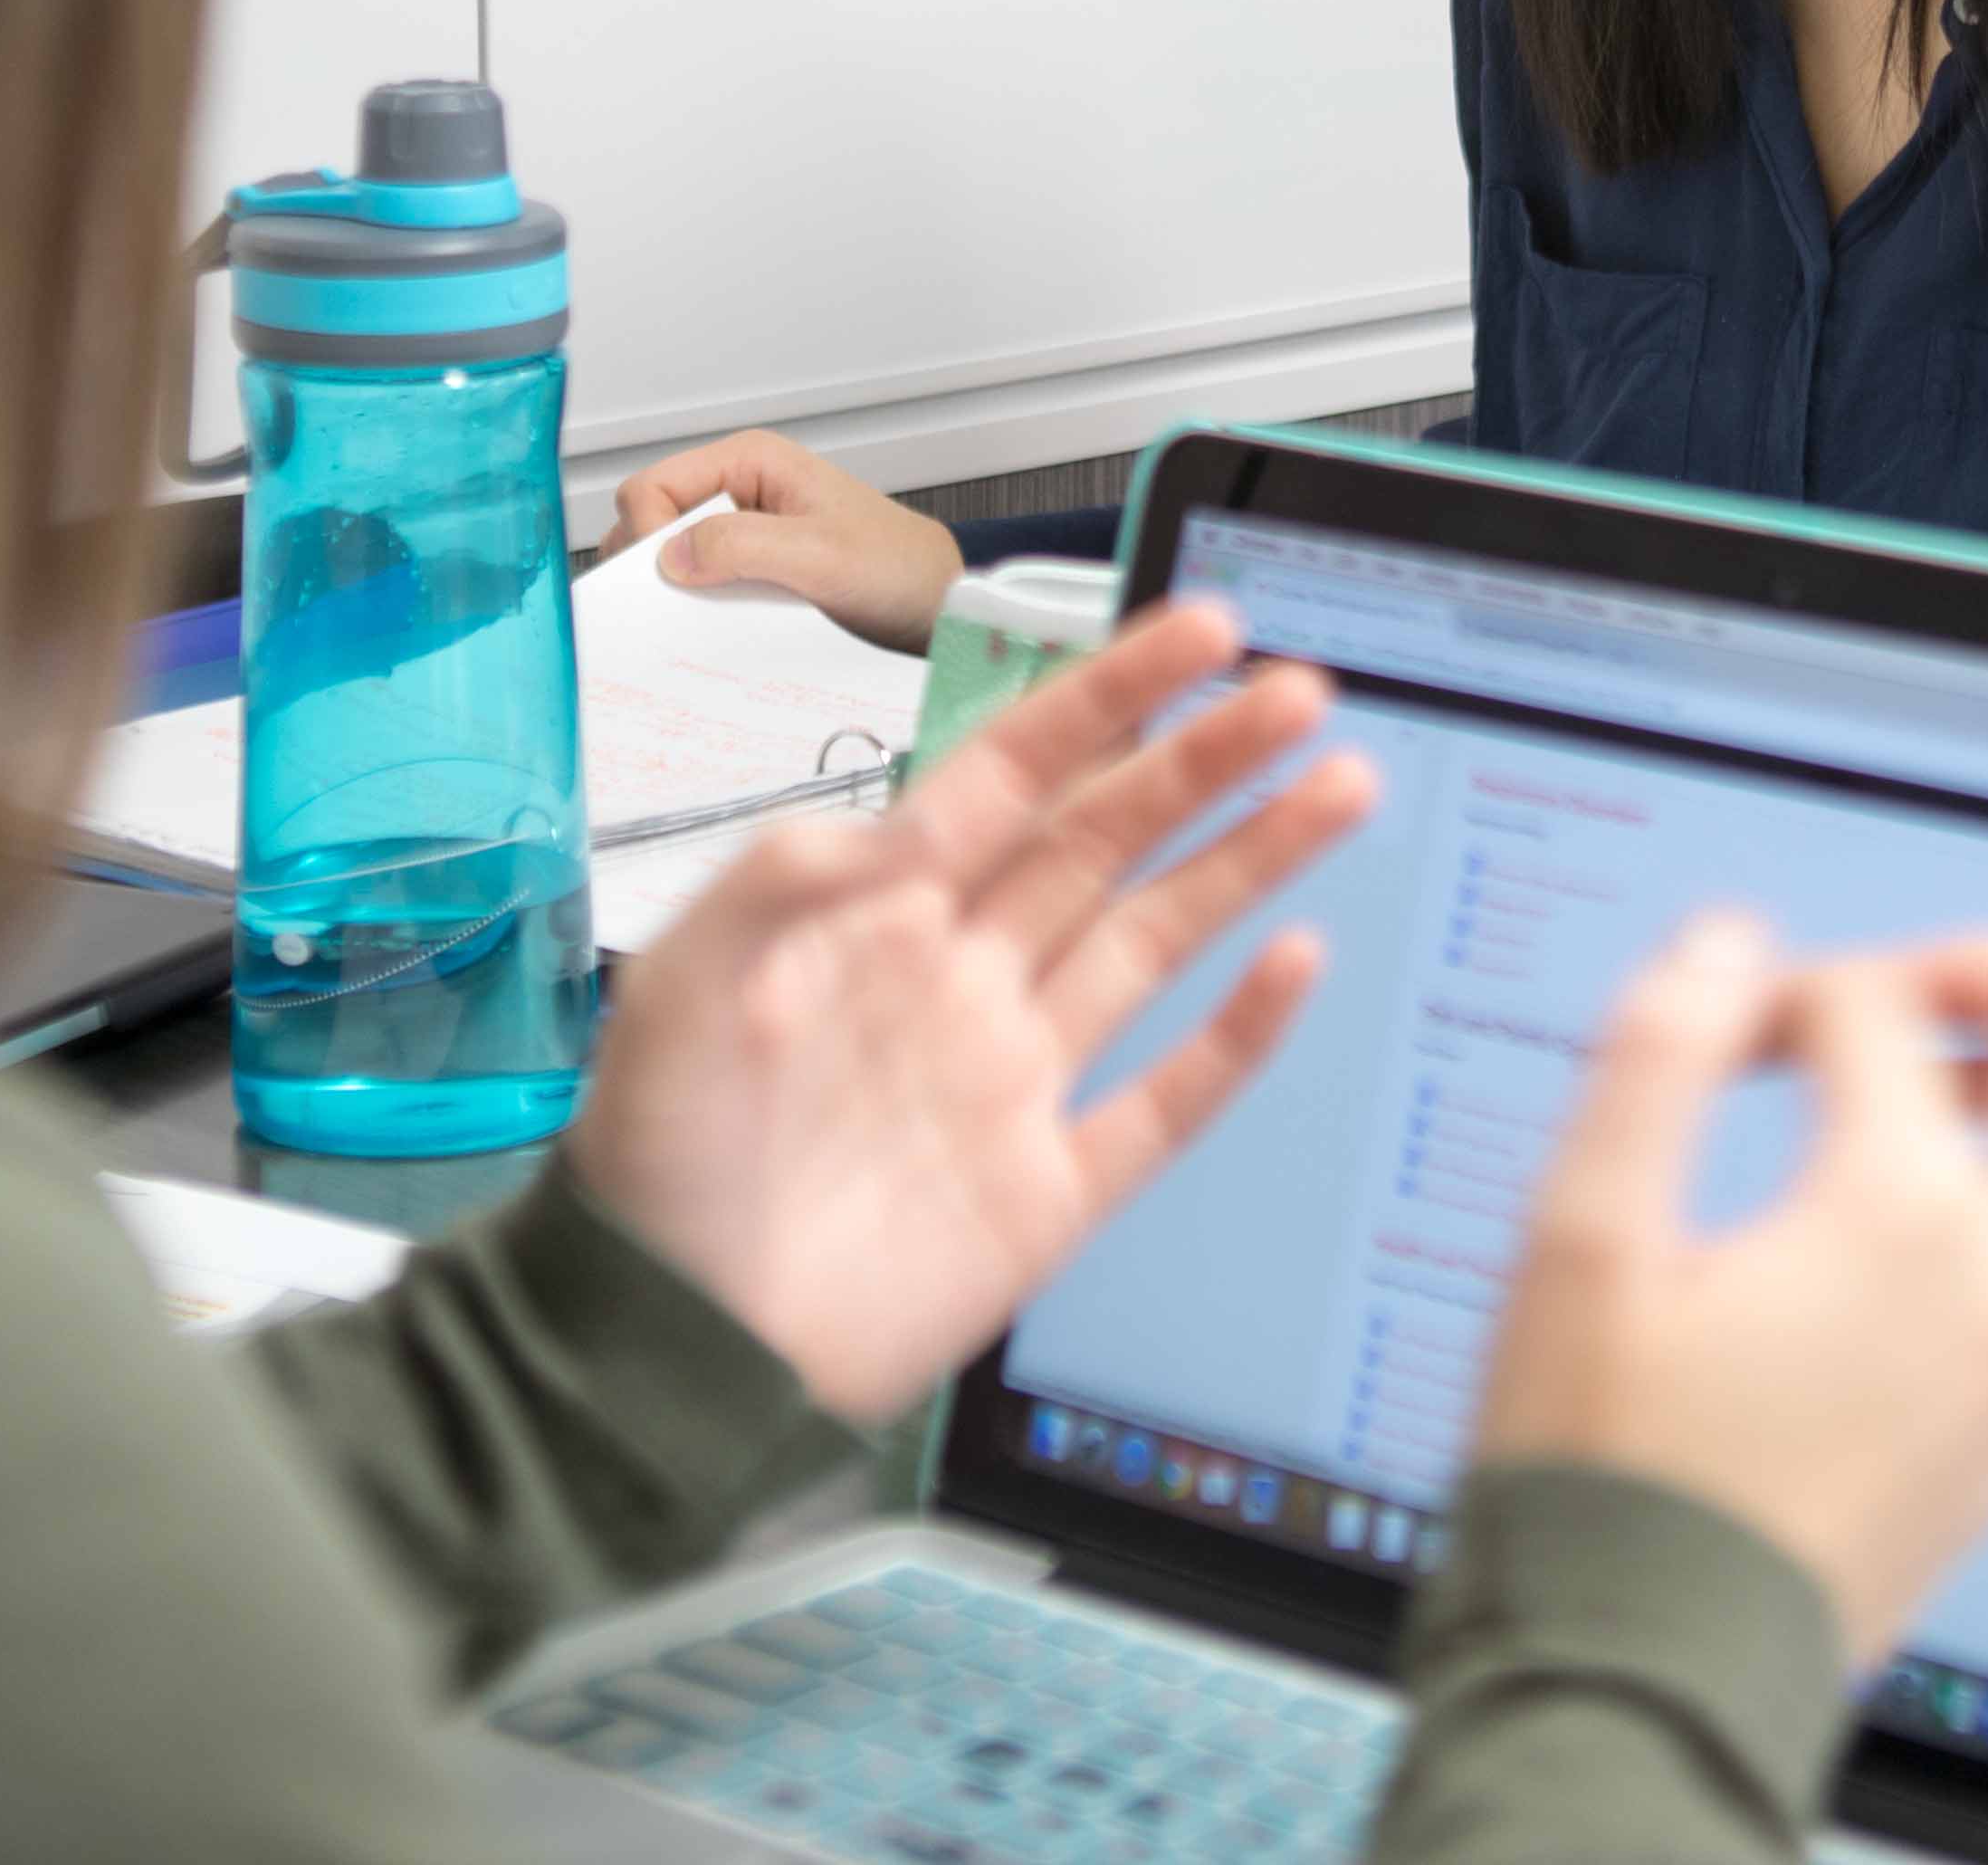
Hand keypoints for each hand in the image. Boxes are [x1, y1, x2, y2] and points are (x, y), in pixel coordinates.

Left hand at [563, 597, 1378, 1422]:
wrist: (663, 1352)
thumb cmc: (649, 1163)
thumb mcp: (680, 987)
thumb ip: (785, 881)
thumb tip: (899, 821)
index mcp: (880, 913)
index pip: (1020, 772)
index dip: (1113, 698)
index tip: (1198, 635)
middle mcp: (961, 977)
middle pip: (1109, 838)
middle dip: (1206, 759)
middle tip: (1297, 693)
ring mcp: (1013, 1081)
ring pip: (1158, 941)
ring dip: (1248, 862)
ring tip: (1338, 785)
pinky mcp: (1047, 1192)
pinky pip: (1165, 1100)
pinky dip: (1235, 1034)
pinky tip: (1293, 962)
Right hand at [606, 428, 964, 652]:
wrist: (936, 605)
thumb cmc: (894, 567)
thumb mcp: (819, 555)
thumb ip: (744, 545)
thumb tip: (668, 556)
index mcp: (747, 462)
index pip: (650, 488)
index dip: (643, 535)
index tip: (662, 584)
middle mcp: (736, 490)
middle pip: (649, 521)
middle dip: (649, 566)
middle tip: (669, 612)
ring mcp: (742, 531)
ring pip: (670, 559)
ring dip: (673, 593)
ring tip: (692, 627)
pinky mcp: (750, 570)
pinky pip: (700, 586)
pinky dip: (696, 609)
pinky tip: (711, 634)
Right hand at [1473, 914, 1987, 1665]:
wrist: (1657, 1672)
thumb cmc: (1608, 1465)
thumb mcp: (1581, 1237)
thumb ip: (1655, 1057)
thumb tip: (1726, 945)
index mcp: (1896, 1214)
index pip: (1879, 1005)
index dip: (1780, 989)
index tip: (1718, 1041)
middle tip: (1908, 988)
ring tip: (1947, 1096)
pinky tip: (1939, 1217)